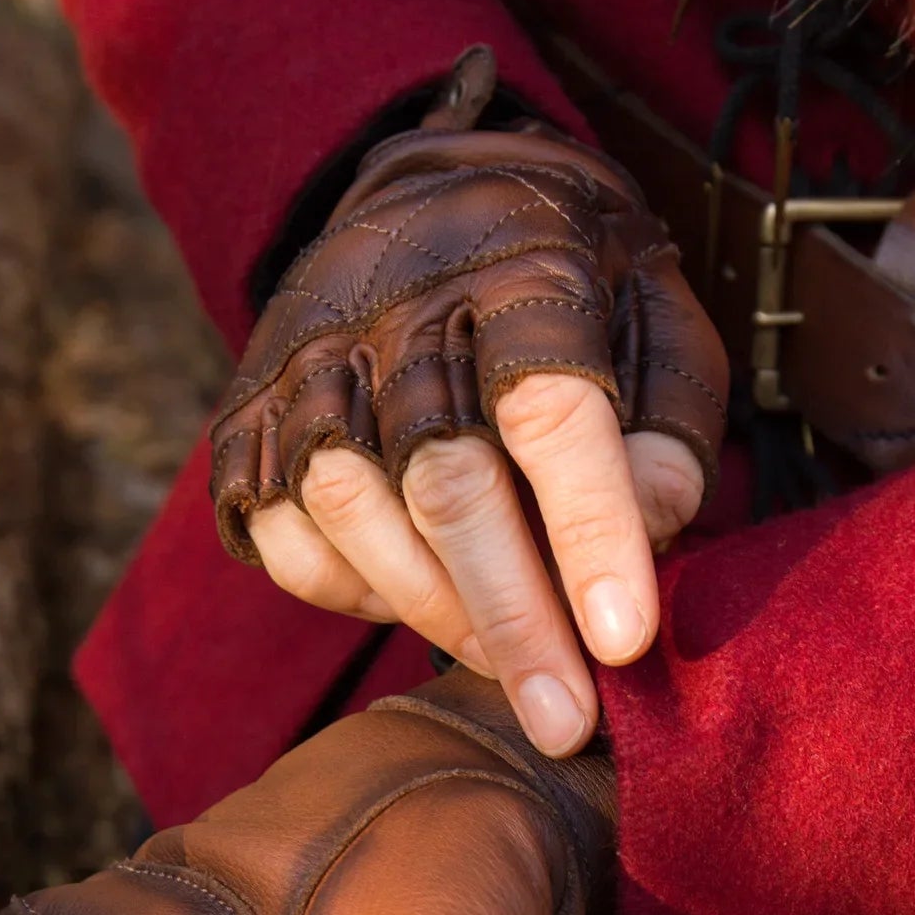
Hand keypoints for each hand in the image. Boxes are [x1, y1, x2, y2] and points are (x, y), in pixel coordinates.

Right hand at [211, 92, 727, 757]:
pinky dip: (358, 595)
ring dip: (443, 615)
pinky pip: (292, 545)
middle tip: (563, 722)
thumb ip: (669, 428)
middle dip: (513, 620)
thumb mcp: (654, 319)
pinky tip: (419, 597)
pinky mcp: (245, 427)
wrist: (415, 193)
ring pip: (363, 522)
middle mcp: (393, 314)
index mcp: (516, 270)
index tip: (624, 641)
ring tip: (511, 662)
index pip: (550, 411)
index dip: (588, 532)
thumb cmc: (563, 284)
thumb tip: (654, 534)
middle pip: (448, 487)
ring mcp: (303, 372)